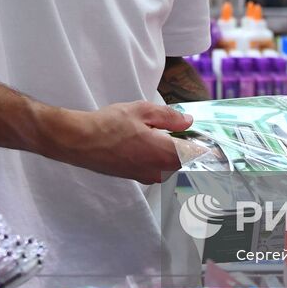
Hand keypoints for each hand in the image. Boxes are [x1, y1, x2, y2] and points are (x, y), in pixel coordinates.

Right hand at [54, 101, 193, 184]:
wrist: (80, 142)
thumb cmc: (108, 126)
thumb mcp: (142, 111)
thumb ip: (170, 117)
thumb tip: (187, 121)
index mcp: (165, 154)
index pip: (197, 155)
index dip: (204, 145)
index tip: (206, 136)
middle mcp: (158, 171)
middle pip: (184, 161)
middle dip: (186, 146)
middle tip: (182, 129)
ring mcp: (146, 177)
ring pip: (169, 165)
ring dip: (170, 152)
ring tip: (159, 133)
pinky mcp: (135, 177)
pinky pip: (156, 168)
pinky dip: (156, 156)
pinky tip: (145, 141)